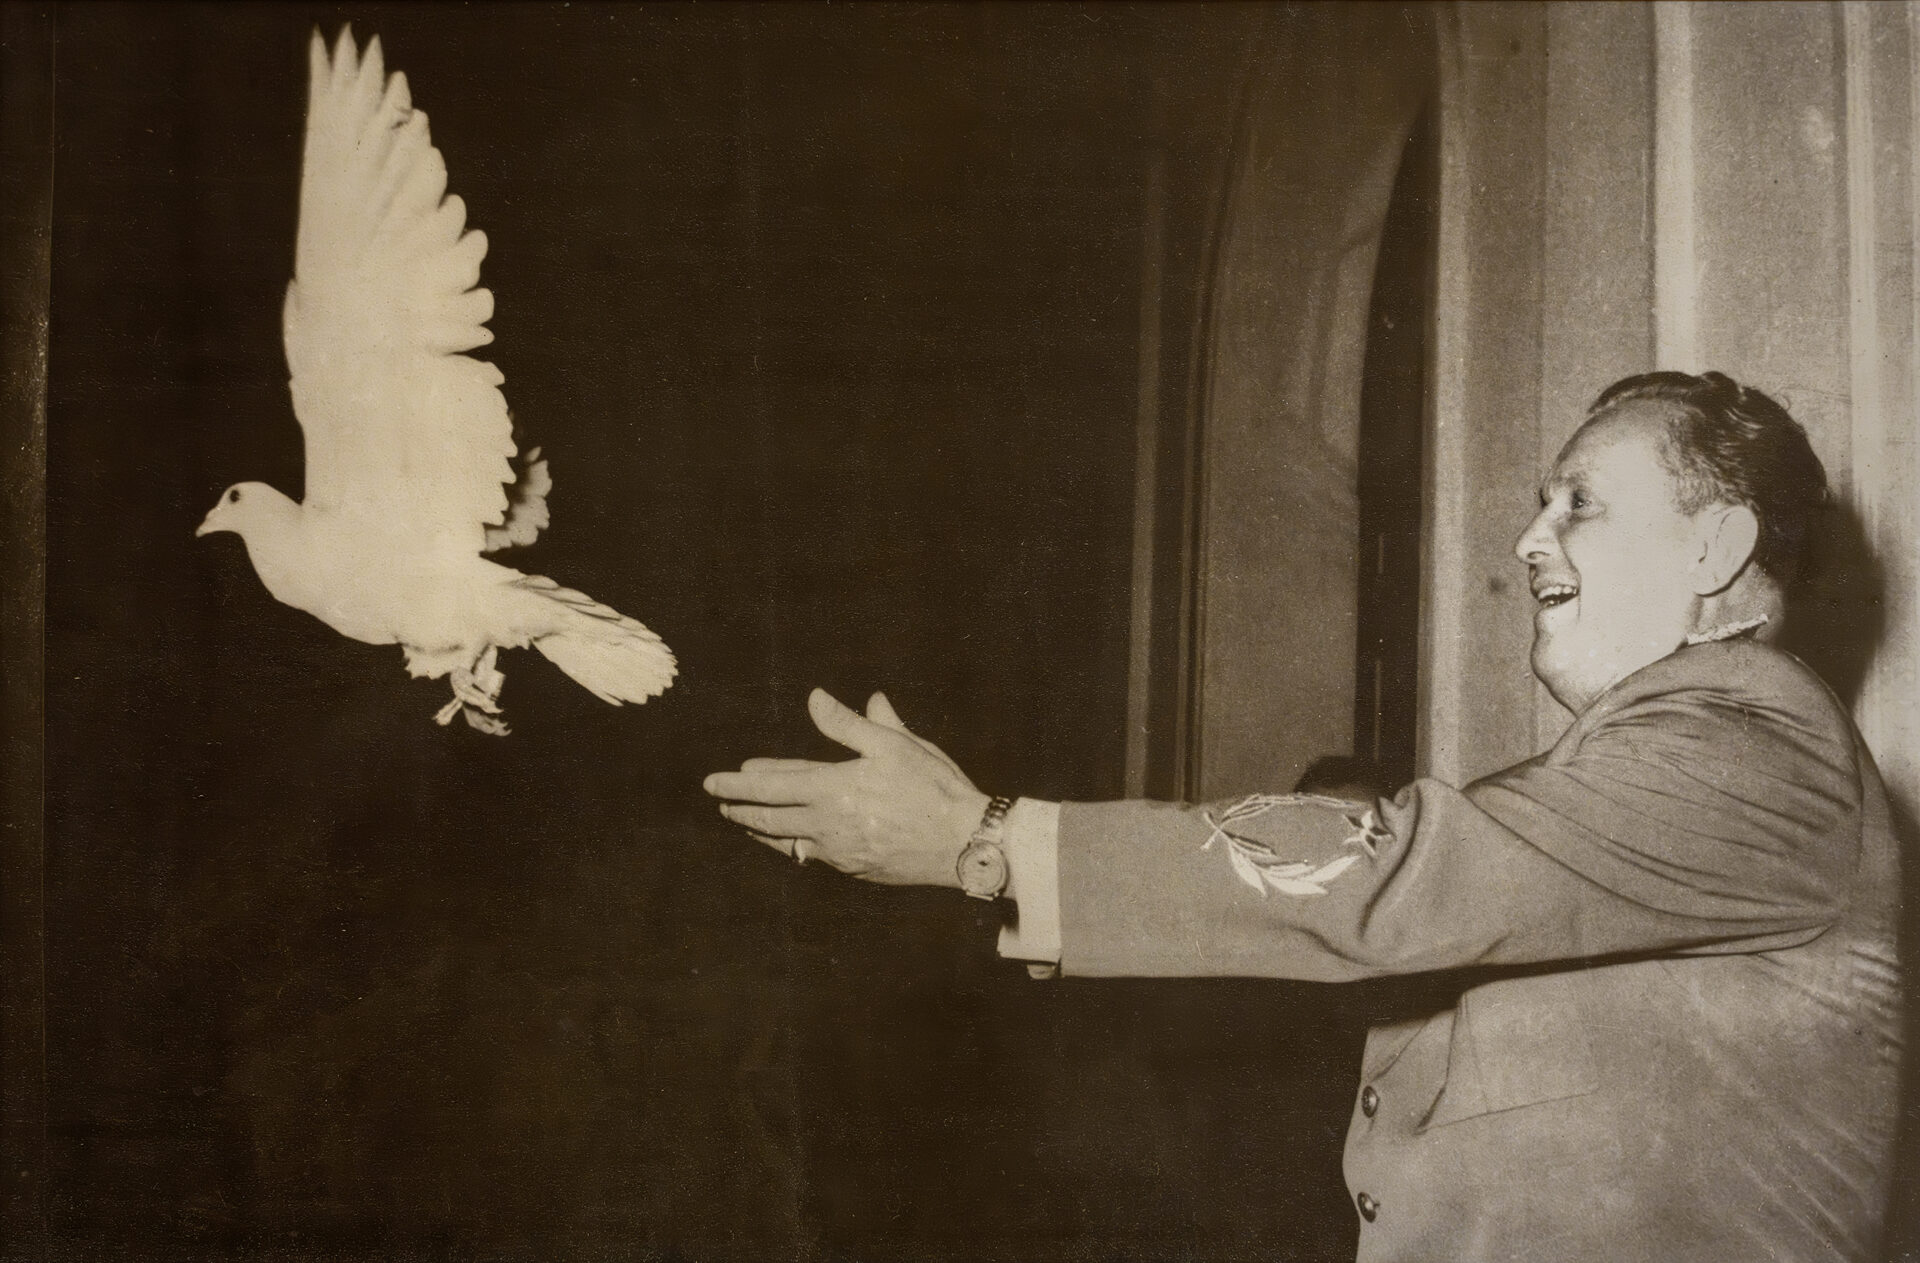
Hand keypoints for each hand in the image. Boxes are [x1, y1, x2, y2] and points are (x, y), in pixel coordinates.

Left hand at [702, 689, 990, 887]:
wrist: (964, 843)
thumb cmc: (933, 788)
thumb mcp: (893, 744)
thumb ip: (848, 723)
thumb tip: (816, 699)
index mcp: (834, 788)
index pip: (773, 784)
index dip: (740, 783)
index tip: (716, 781)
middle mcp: (828, 823)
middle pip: (769, 817)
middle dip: (739, 808)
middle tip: (719, 802)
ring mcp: (838, 851)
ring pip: (785, 841)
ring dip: (759, 831)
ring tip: (742, 823)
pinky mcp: (854, 869)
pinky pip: (810, 857)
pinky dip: (790, 848)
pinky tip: (789, 844)